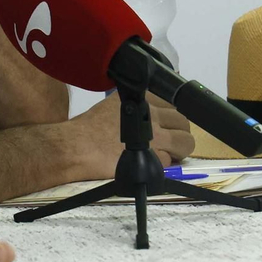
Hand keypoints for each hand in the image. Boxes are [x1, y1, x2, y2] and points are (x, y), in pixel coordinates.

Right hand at [71, 93, 194, 177]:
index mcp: (142, 97)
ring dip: (178, 150)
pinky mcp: (152, 157)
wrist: (76, 147)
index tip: (164, 125)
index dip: (170, 117)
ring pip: (186, 143)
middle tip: (168, 143)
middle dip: (179, 133)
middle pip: (183, 122)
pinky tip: (147, 164)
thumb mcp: (113, 105)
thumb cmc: (88, 128)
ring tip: (165, 155)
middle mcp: (152, 113)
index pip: (173, 103)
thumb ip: (136, 104)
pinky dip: (161, 165)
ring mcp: (155, 136)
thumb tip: (155, 109)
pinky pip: (169, 162)